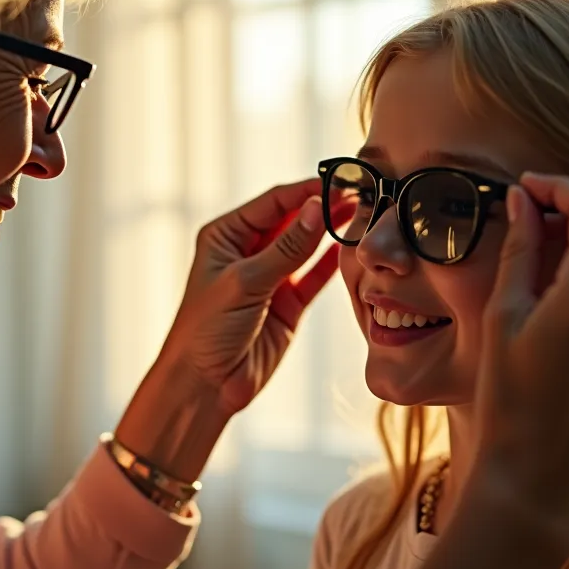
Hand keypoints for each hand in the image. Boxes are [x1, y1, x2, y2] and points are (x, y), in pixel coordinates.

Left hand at [158, 179, 345, 414]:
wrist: (206, 384)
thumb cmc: (206, 330)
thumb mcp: (244, 283)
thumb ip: (286, 249)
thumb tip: (318, 209)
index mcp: (225, 236)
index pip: (272, 203)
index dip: (305, 192)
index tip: (339, 183)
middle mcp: (247, 252)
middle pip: (292, 220)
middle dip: (322, 207)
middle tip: (359, 195)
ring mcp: (270, 277)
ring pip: (306, 246)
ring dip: (330, 231)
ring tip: (362, 213)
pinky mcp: (288, 303)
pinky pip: (314, 275)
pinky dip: (331, 262)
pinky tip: (350, 246)